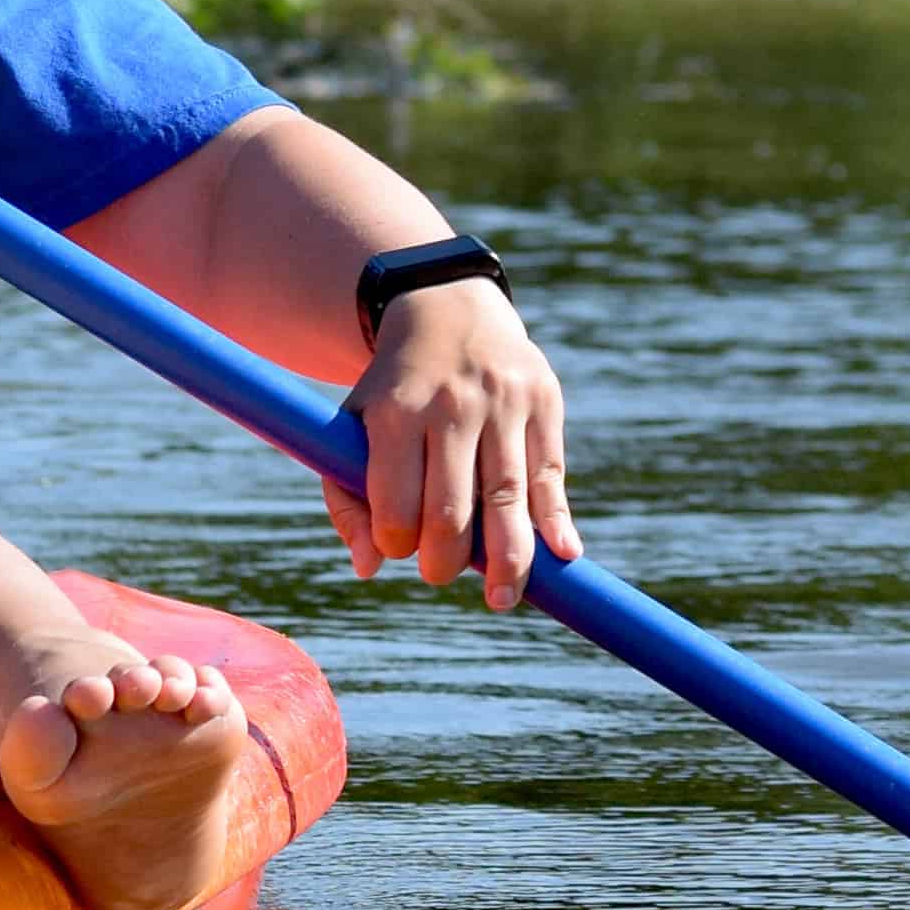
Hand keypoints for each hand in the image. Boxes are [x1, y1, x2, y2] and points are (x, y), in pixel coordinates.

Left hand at [326, 274, 574, 609]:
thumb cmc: (394, 389)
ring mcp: (503, 402)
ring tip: (500, 599)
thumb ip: (347, 498)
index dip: (396, 542)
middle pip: (453, 510)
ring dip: (508, 562)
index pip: (396, 502)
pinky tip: (562, 556)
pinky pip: (551, 474)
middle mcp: (452, 405)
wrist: (448, 310)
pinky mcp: (544, 402)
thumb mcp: (352, 426)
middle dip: (445, 562)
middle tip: (439, 575)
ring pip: (509, 499)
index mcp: (395, 411)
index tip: (398, 549)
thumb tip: (368, 567)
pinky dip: (557, 521)